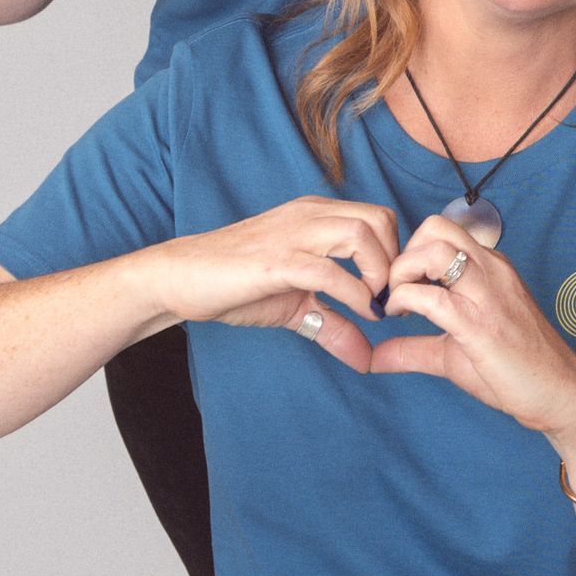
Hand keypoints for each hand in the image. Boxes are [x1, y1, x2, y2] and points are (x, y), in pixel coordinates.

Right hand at [150, 197, 400, 372]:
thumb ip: (334, 325)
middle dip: (394, 261)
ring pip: (360, 233)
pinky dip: (353, 293)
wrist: (180, 277)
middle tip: (388, 299)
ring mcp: (292, 235)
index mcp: (316, 216)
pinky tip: (358, 313)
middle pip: (379, 219)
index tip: (392, 293)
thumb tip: (366, 360)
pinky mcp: (275, 261)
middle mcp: (308, 216)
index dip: (395, 254)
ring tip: (373, 304)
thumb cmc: (236, 284)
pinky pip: (327, 270)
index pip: (379, 218)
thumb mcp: (296, 306)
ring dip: (378, 272)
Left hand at [371, 217, 575, 448]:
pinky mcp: (481, 324)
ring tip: (398, 303)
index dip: (409, 253)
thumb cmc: (515, 369)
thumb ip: (413, 349)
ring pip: (434, 250)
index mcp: (489, 268)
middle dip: (402, 254)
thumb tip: (371, 358)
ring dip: (402, 272)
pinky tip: (400, 318)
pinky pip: (433, 297)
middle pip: (435, 227)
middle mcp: (491, 270)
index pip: (441, 231)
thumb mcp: (454, 353)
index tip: (400, 287)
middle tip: (395, 291)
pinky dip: (404, 300)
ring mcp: (488, 293)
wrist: (558, 392)